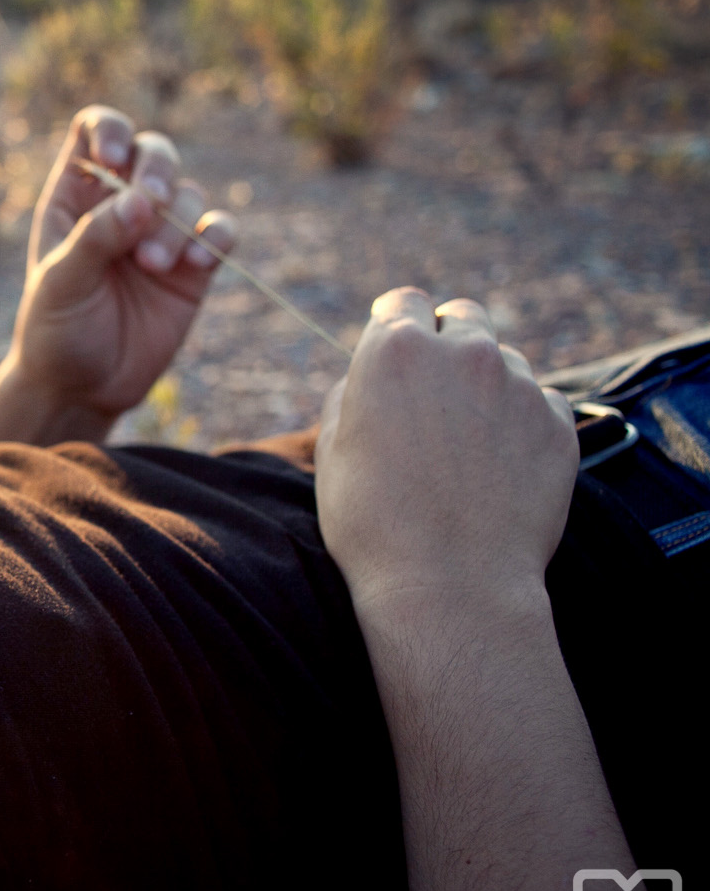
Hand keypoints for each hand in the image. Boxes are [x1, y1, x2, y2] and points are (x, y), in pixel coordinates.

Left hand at [7, 106, 237, 430]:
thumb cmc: (55, 330)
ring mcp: (159, 233)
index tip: (114, 156)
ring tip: (153, 266)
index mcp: (75, 197)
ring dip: (177, 222)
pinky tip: (198, 263)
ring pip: (187, 192)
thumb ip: (95, 239)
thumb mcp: (61, 283)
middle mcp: (120, 206)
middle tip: (150, 204)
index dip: (109, 129)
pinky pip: (218, 231)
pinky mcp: (192, 265)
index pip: (95, 131)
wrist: (83, 388)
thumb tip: (141, 202)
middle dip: (157, 171)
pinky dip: (216, 237)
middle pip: (152, 152)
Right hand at [314, 288, 577, 621]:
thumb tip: (368, 378)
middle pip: (462, 315)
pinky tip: (499, 468)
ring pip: (504, 361)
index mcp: (396, 352)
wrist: (448, 586)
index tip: (396, 350)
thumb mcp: (331, 449)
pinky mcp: (559, 425)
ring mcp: (519, 387)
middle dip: (447, 342)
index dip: (396, 325)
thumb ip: (352, 393)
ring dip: (485, 385)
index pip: (402, 303)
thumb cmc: (373, 523)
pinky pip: (541, 404)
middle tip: (434, 392)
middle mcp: (464, 354)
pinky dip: (522, 423)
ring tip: (466, 445)